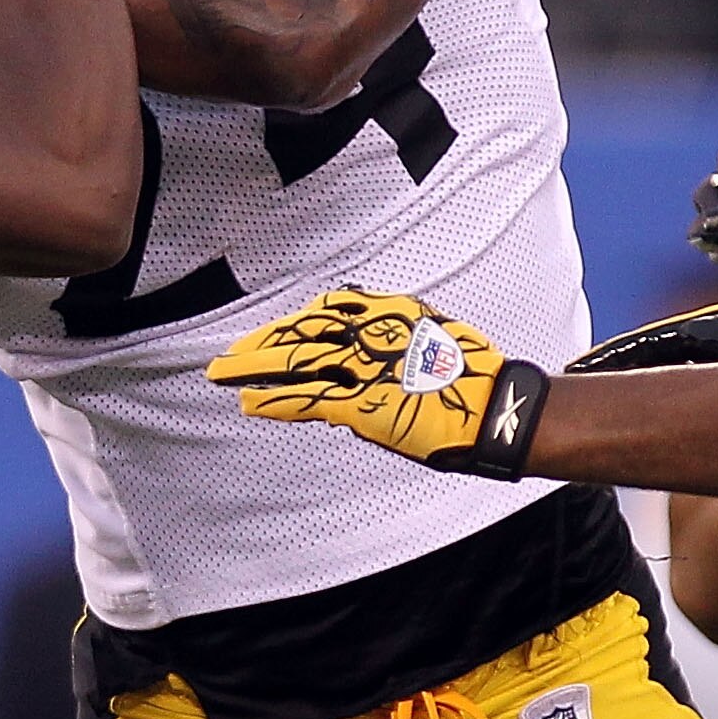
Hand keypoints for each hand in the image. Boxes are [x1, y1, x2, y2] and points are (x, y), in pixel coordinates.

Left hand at [207, 289, 548, 479]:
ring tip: (222, 372)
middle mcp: (369, 333)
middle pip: (301, 332)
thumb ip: (391, 335)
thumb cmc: (468, 378)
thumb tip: (359, 340)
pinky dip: (274, 400)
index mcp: (387, 313)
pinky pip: (306, 399)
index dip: (290, 323)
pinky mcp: (359, 403)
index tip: (267, 333)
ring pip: (294, 361)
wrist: (495, 407)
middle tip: (228, 355)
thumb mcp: (430, 335)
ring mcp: (362, 367)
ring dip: (253, 367)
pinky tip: (248, 401)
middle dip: (261, 344)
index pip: (324, 311)